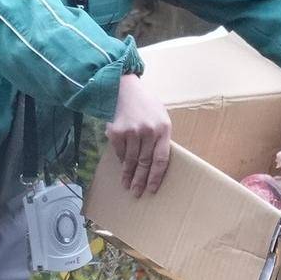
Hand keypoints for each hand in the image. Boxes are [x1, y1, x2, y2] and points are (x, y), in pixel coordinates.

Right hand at [108, 73, 172, 196]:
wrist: (123, 87)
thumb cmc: (144, 103)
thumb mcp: (159, 116)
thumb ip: (160, 136)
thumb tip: (156, 162)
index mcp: (163, 128)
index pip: (162, 159)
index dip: (156, 176)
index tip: (152, 189)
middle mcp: (149, 131)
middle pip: (145, 163)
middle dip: (140, 180)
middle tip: (137, 193)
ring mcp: (132, 131)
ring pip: (131, 160)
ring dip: (128, 174)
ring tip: (126, 185)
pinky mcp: (117, 132)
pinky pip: (119, 152)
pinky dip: (120, 160)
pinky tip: (121, 167)